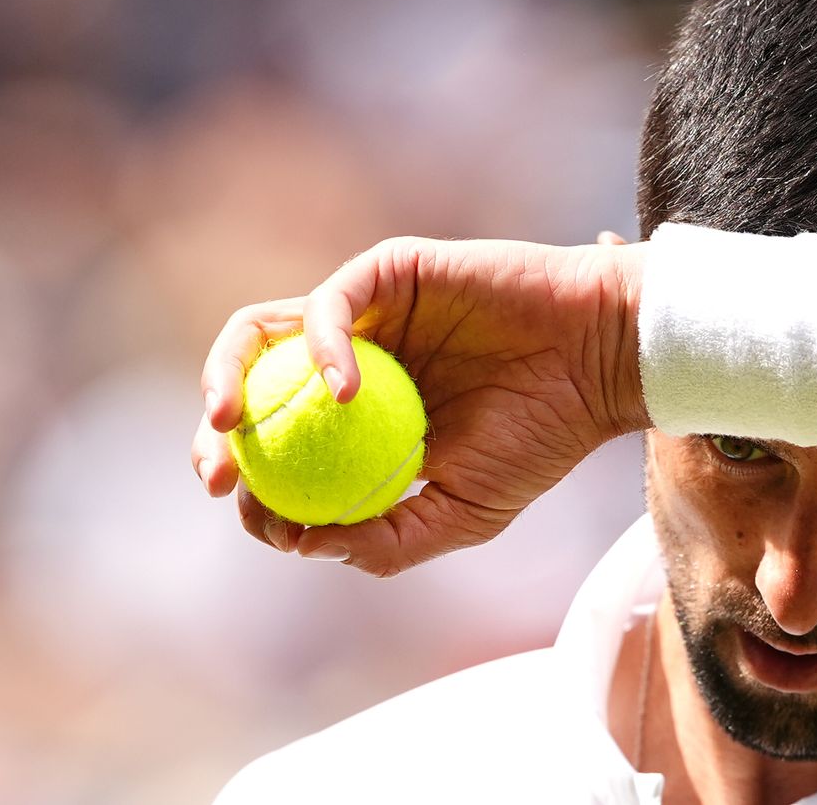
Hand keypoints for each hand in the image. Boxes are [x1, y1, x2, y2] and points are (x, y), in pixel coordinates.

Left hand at [190, 234, 645, 576]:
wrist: (602, 365)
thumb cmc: (544, 438)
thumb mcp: (464, 514)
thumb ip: (387, 539)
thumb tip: (299, 544)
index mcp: (362, 423)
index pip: (280, 450)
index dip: (251, 486)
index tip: (256, 516)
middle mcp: (353, 363)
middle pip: (249, 388)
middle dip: (214, 434)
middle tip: (218, 473)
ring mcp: (368, 315)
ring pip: (262, 332)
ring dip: (228, 377)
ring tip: (231, 424)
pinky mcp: (390, 272)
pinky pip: (329, 300)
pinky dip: (320, 345)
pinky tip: (343, 392)